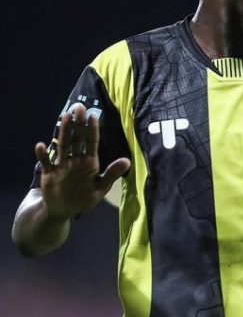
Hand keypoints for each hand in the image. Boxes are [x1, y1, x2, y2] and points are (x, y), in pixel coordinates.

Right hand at [34, 103, 130, 218]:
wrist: (64, 210)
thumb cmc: (84, 197)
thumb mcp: (100, 187)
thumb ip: (112, 174)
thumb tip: (127, 161)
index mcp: (89, 162)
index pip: (91, 142)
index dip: (92, 130)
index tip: (93, 116)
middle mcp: (75, 160)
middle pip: (77, 139)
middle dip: (78, 123)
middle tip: (79, 107)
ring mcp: (62, 165)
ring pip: (63, 145)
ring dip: (64, 131)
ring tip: (65, 116)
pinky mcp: (49, 174)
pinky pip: (45, 163)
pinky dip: (43, 155)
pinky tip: (41, 145)